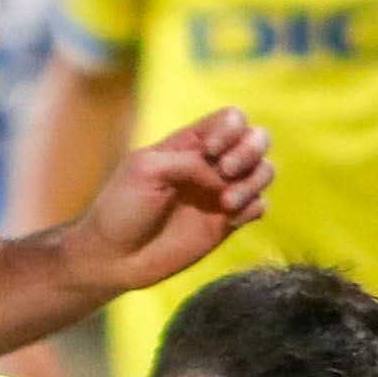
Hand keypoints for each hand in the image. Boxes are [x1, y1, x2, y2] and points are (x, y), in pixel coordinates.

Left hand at [69, 108, 272, 295]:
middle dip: (251, 149)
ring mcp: (220, 194)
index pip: (231, 119)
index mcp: (189, 144)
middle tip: (225, 170)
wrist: (114, 257)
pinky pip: (258, 206)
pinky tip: (231, 217)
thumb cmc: (121, 208)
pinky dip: (253, 206)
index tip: (209, 150)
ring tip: (226, 201)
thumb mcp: (146, 170)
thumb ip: (189, 162)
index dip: (230, 129)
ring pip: (263, 172)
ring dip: (254, 180)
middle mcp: (210, 165)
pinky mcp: (226, 224)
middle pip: (256, 139)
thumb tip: (225, 175)